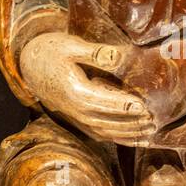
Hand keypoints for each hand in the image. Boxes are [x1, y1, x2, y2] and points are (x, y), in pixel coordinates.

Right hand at [19, 32, 154, 145]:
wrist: (31, 65)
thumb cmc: (52, 52)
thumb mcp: (71, 46)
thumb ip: (96, 53)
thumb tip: (118, 57)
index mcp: (75, 91)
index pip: (103, 101)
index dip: (124, 105)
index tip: (144, 106)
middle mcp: (76, 110)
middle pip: (108, 122)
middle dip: (132, 123)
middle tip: (154, 120)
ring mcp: (77, 118)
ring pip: (107, 132)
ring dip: (130, 134)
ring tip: (151, 130)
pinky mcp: (80, 120)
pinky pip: (102, 134)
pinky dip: (121, 138)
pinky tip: (140, 139)